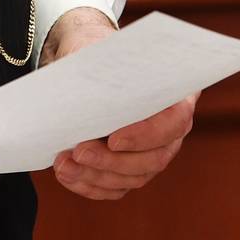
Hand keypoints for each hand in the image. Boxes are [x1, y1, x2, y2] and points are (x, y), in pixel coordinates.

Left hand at [42, 8, 195, 200]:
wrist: (86, 68)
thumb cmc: (98, 55)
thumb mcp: (100, 52)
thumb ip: (103, 69)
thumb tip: (88, 94)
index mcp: (175, 94)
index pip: (175, 121)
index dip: (146, 135)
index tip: (113, 139)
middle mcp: (170, 130)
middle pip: (154, 158)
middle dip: (113, 161)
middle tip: (79, 152)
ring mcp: (153, 153)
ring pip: (133, 177)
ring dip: (96, 175)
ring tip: (64, 165)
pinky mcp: (131, 170)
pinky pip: (116, 187)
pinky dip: (90, 185)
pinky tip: (68, 175)